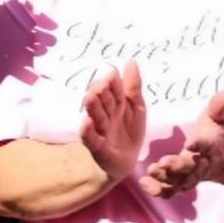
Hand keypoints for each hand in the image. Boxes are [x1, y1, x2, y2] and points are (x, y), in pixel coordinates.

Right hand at [79, 62, 146, 185]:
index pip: (113, 90)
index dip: (113, 83)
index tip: (112, 74)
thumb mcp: (137, 107)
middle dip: (100, 92)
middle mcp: (106, 116)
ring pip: (95, 117)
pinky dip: (88, 132)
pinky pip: (91, 140)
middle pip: (101, 101)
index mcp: (116, 105)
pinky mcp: (98, 149)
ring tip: (91, 96)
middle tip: (101, 84)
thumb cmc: (129, 131)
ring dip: (93, 107)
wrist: (128, 161)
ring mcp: (101, 131)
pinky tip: (87, 123)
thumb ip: (133, 86)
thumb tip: (131, 61)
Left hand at [140, 92, 223, 197]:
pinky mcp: (181, 184)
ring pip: (179, 182)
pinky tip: (144, 183)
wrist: (221, 159)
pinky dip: (157, 190)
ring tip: (151, 172)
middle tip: (163, 163)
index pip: (206, 146)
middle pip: (191, 168)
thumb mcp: (217, 119)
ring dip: (165, 179)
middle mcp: (202, 165)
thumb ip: (218, 107)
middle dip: (177, 166)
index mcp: (211, 147)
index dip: (199, 145)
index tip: (190, 143)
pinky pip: (170, 191)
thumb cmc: (213, 135)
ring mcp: (191, 177)